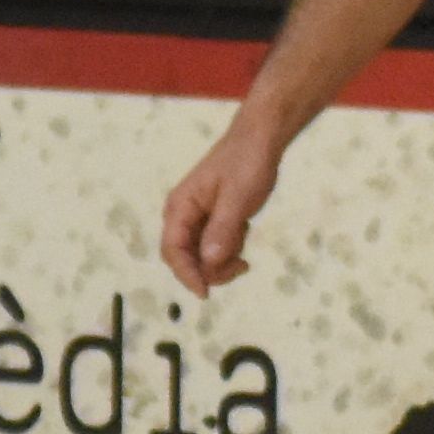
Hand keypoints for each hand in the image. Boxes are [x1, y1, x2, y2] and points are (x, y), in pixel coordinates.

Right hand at [158, 106, 293, 294]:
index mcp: (180, 207)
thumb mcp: (237, 198)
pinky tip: (244, 229)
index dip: (187, 275)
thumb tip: (208, 263)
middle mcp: (184, 214)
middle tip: (241, 266)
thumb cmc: (247, 163)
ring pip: (203, 256)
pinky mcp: (213, 219)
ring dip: (223, 259)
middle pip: (186, 258)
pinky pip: (216, 246)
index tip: (206, 293)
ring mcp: (198, 218)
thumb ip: (222, 230)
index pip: (173, 251)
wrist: (260, 140)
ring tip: (244, 238)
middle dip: (210, 269)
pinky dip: (230, 247)